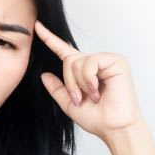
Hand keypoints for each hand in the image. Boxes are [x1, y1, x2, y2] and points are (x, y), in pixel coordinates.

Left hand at [35, 20, 144, 140]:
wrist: (114, 128)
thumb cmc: (97, 119)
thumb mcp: (69, 104)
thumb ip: (57, 89)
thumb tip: (44, 75)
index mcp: (84, 71)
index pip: (64, 51)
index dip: (49, 38)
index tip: (36, 26)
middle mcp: (95, 63)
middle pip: (68, 60)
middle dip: (70, 83)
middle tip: (80, 99)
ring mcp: (107, 60)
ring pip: (77, 62)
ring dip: (80, 83)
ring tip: (93, 96)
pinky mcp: (117, 61)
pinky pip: (91, 62)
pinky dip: (89, 79)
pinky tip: (98, 90)